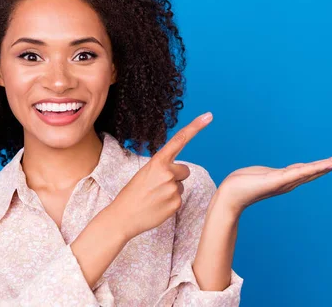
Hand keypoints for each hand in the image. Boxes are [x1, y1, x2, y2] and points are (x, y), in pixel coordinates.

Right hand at [111, 112, 213, 240]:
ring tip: (154, 197)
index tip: (209, 116)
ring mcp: (173, 189)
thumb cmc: (133, 193)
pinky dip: (170, 203)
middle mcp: (167, 172)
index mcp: (157, 161)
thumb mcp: (145, 173)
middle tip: (157, 186)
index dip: (196, 127)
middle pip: (185, 170)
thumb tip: (180, 172)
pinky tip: (157, 206)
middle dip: (175, 176)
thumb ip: (163, 168)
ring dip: (171, 191)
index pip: (180, 140)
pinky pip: (179, 199)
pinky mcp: (176, 203)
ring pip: (181, 186)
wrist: (123, 216)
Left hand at [218, 149, 331, 215]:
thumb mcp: (263, 174)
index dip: (330, 163)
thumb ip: (277, 174)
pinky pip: (299, 173)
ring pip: (313, 170)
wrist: (228, 197)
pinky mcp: (277, 181)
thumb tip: (284, 173)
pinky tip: (326, 165)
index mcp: (288, 177)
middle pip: (319, 169)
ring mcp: (286, 181)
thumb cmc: (242, 185)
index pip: (313, 168)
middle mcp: (291, 181)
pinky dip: (314, 168)